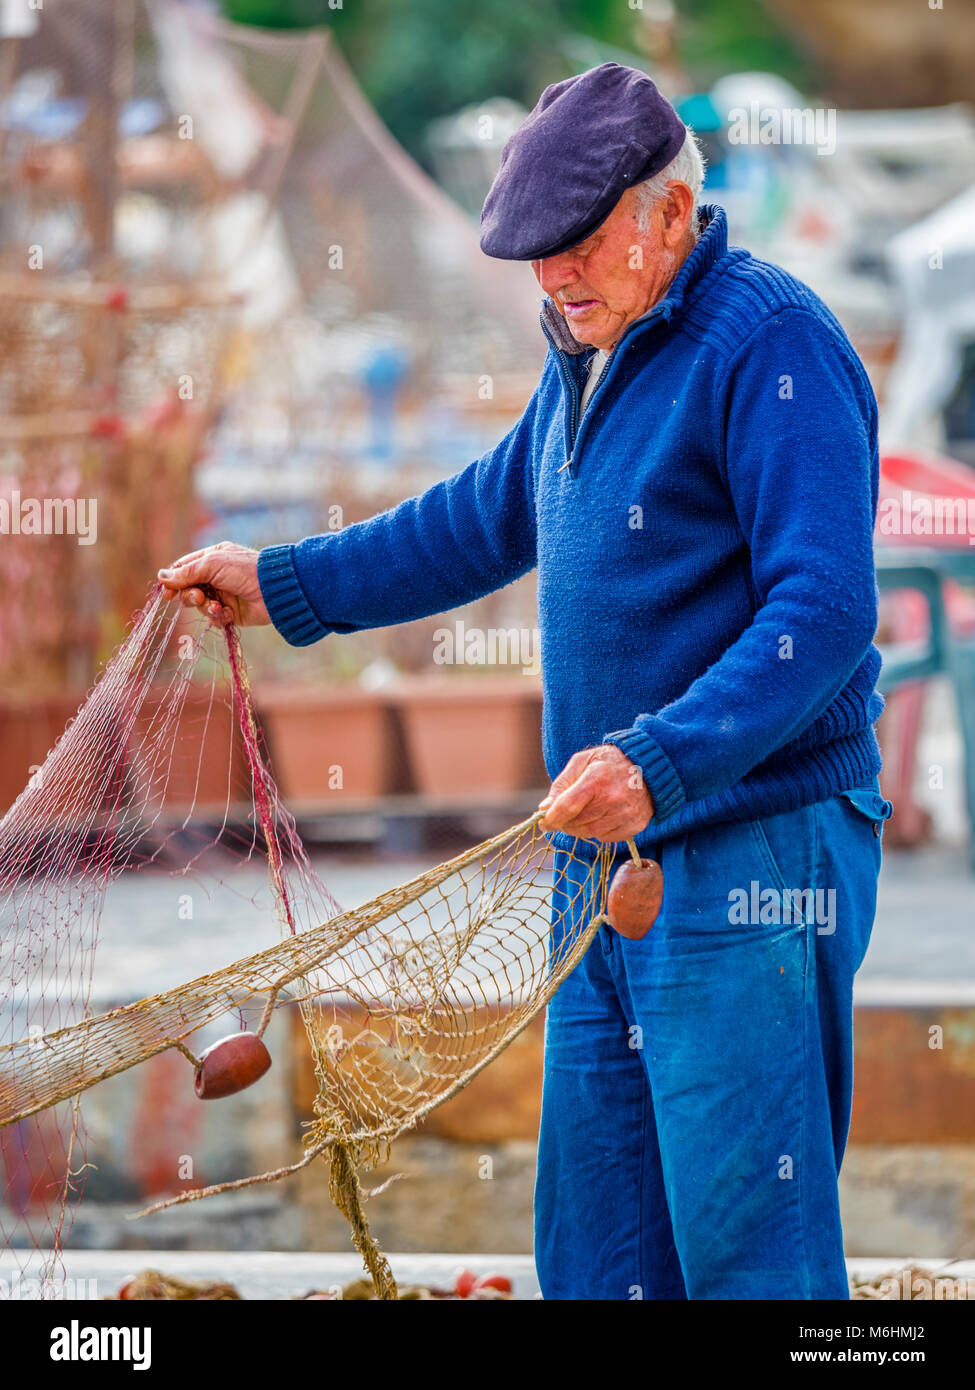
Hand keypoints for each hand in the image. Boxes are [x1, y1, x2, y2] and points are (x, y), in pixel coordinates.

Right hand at [157, 541, 269, 627]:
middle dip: (191, 596)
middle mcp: (217, 576)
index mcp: (212, 558)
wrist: (274, 591)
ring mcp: (224, 594)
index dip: (173, 582)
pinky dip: (219, 617)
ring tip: (218, 606)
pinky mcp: (231, 612)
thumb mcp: (212, 565)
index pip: (184, 569)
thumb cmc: (245, 570)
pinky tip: (228, 613)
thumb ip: (186, 573)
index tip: (167, 595)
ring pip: (200, 606)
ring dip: (206, 607)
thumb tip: (161, 577)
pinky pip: (214, 618)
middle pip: (189, 589)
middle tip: (199, 597)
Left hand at [538, 744, 653, 842]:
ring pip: (589, 833)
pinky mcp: (635, 826)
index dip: (551, 818)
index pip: (567, 807)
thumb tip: (545, 808)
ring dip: (580, 827)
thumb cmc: (609, 763)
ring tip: (585, 811)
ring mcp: (625, 814)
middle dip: (564, 821)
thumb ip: (561, 784)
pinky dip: (598, 830)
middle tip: (565, 814)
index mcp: (596, 780)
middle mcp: (613, 799)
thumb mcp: (582, 761)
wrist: (649, 767)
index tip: (543, 822)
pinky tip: (602, 815)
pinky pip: (606, 838)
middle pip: (576, 823)